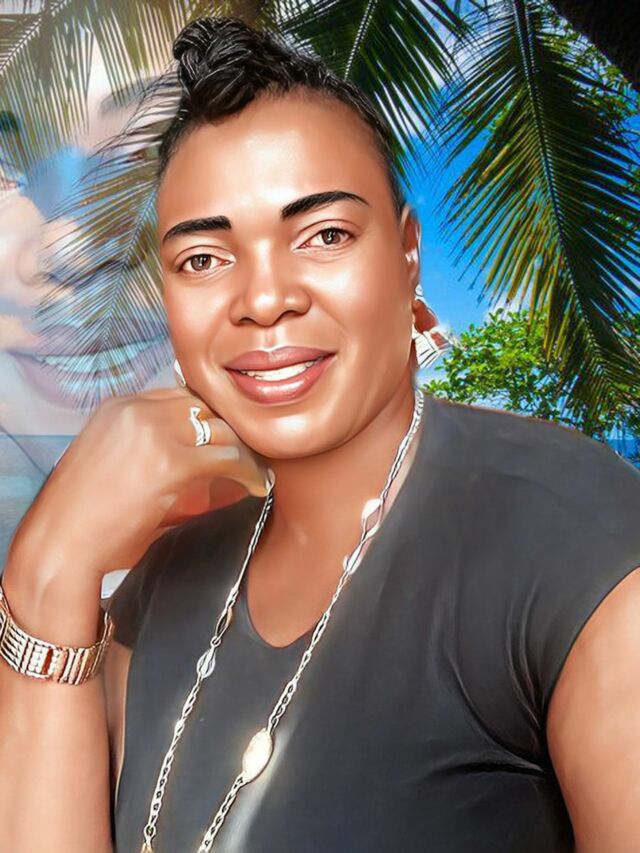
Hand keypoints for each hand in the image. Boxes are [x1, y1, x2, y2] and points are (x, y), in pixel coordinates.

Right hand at [9, 386, 272, 580]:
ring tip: (256, 473)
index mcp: (119, 406)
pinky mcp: (170, 461)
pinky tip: (256, 488)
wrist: (60, 544)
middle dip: (231, 431)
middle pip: (206, 407)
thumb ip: (153, 450)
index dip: (210, 418)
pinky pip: (228, 458)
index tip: (229, 440)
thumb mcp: (115, 464)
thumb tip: (201, 457)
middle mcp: (137, 410)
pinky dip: (249, 473)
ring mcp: (153, 431)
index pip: (182, 396)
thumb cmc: (86, 517)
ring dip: (244, 452)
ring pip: (221, 429)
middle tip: (252, 456)